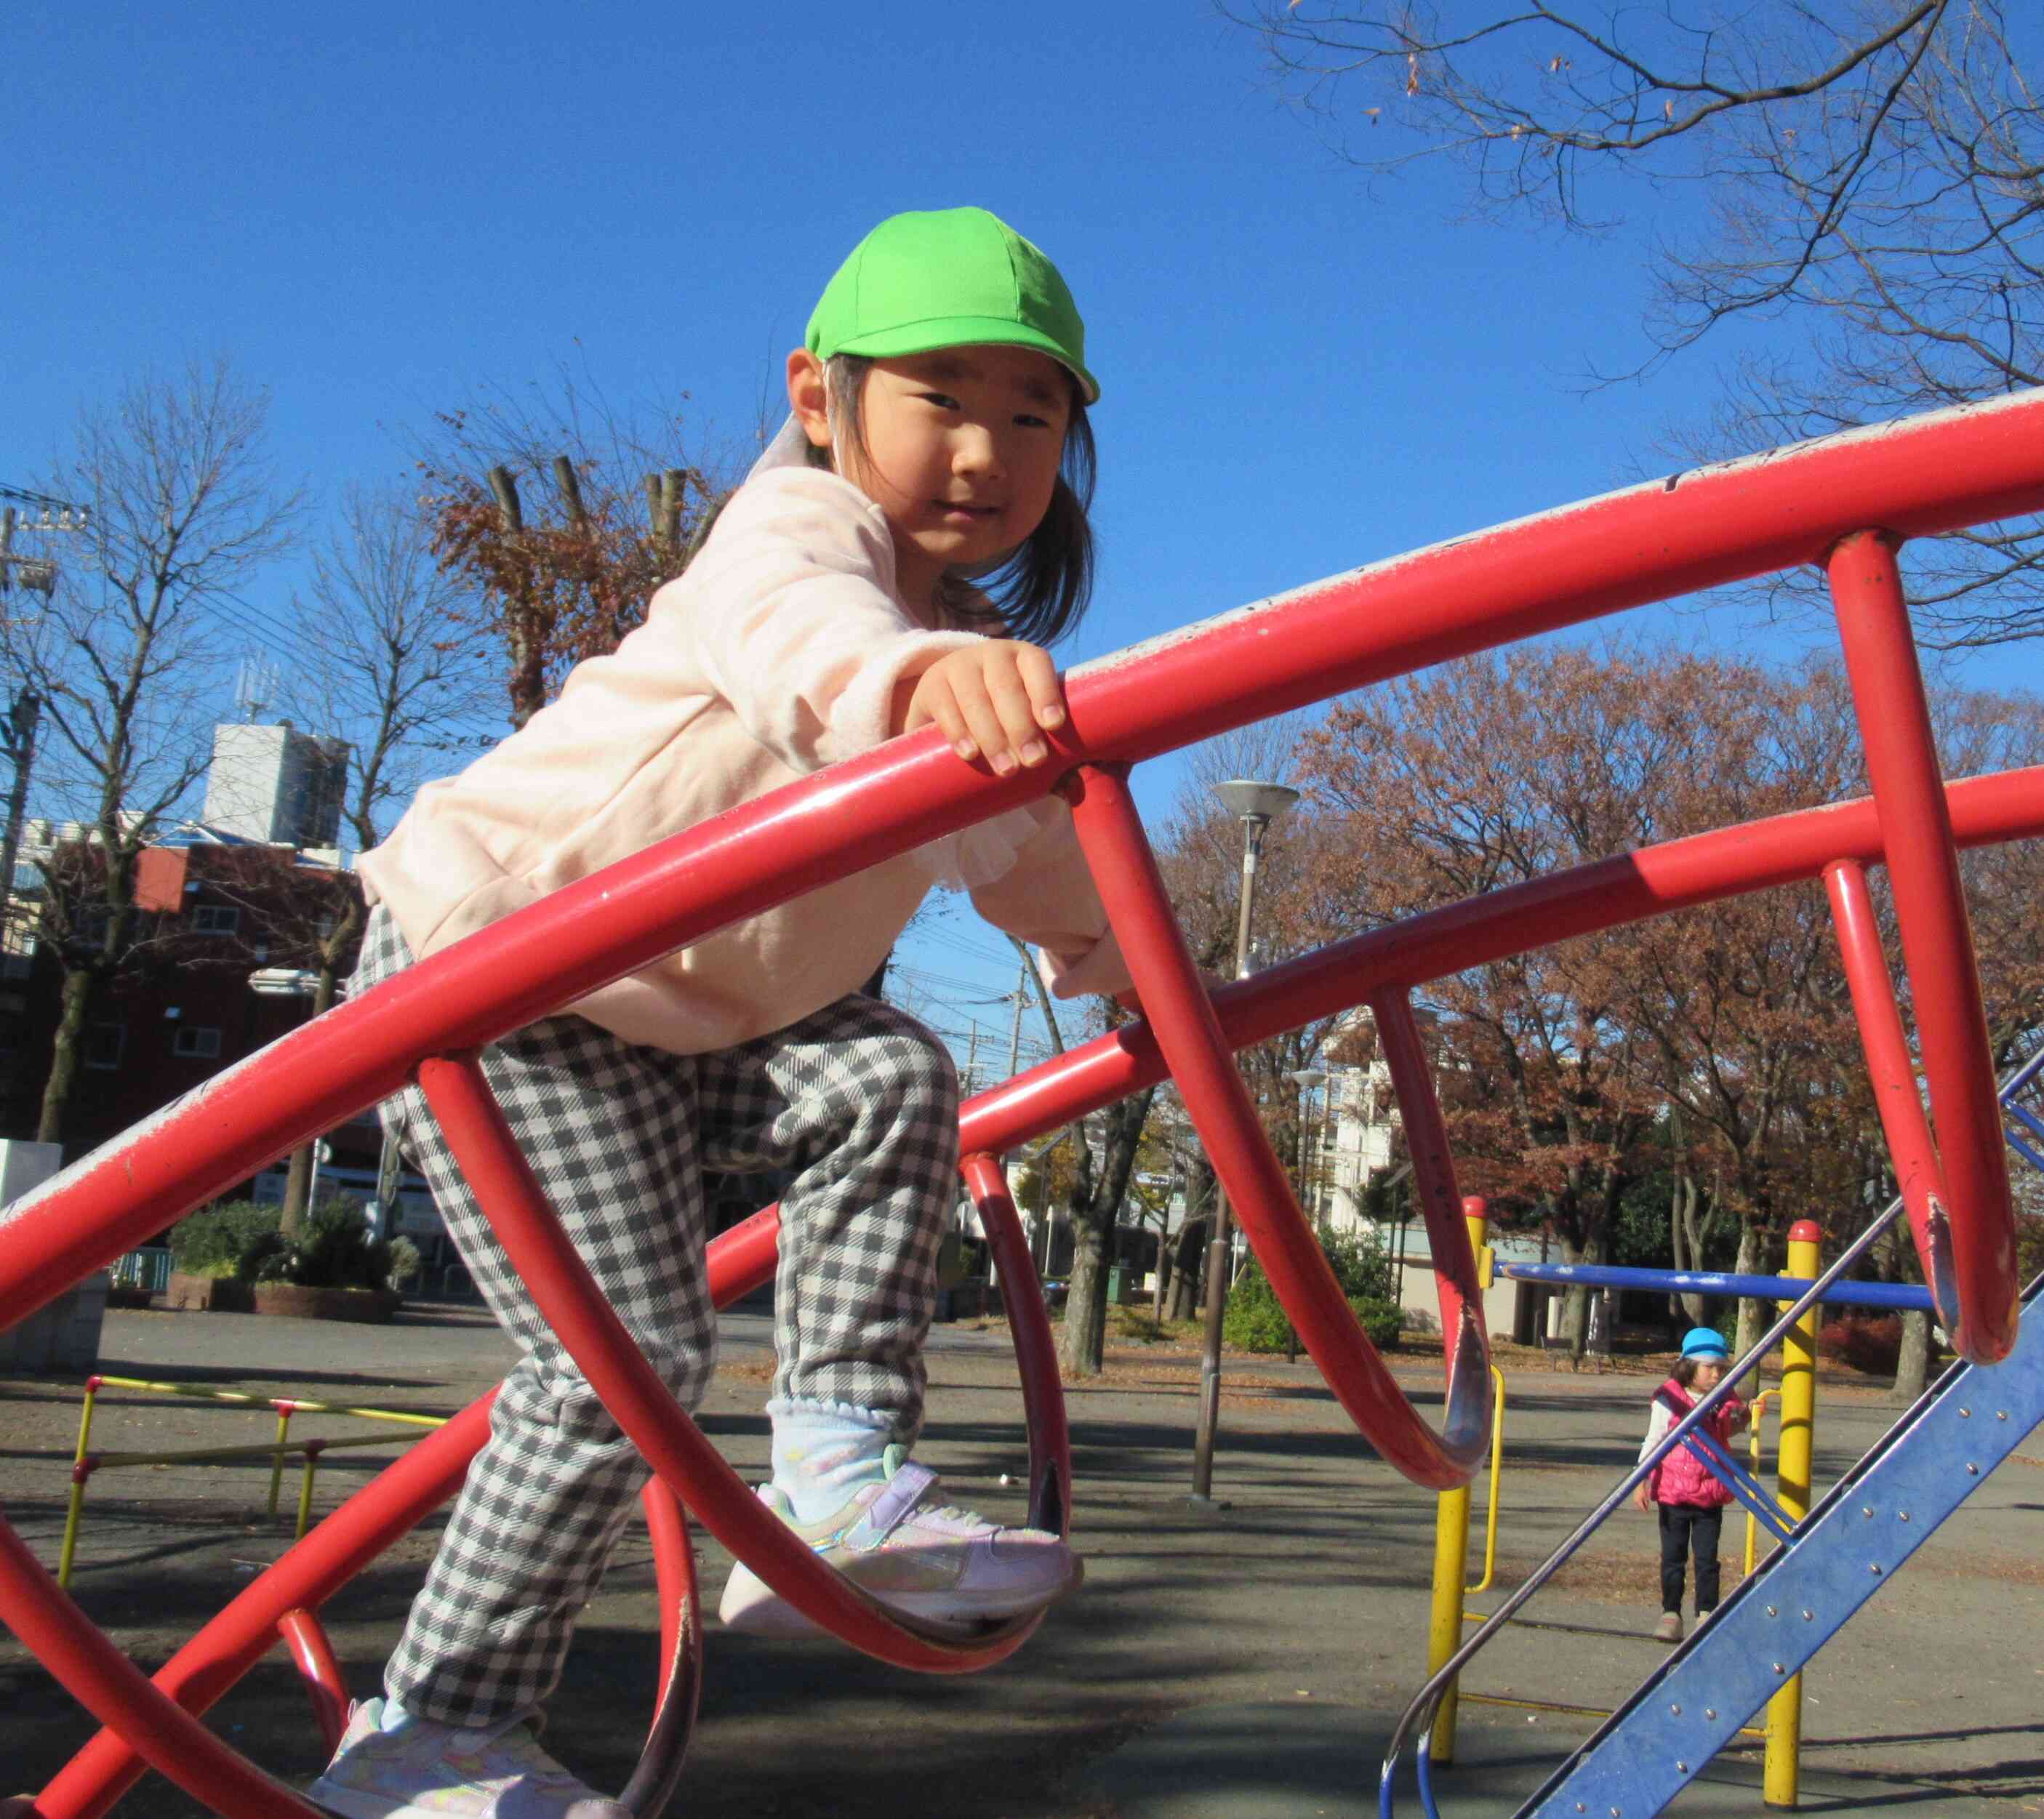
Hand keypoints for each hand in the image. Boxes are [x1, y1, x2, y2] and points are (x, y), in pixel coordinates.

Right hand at [900, 641, 1064, 776]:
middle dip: (1021, 726)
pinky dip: (959, 732)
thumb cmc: (1001, 713)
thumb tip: (1071, 786)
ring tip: (1006, 768)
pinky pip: (946, 706)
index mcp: (1023, 657)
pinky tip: (970, 754)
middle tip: (1033, 761)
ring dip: (992, 736)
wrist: (947, 698)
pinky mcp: (932, 683)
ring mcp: (959, 665)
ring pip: (976, 698)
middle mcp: (992, 654)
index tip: (1055, 724)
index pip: (1037, 665)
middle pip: (1006, 686)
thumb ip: (1046, 743)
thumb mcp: (1023, 715)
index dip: (1046, 692)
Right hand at [1633, 1481, 1652, 1513]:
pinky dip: (1640, 1502)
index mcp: (1638, 1502)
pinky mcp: (1634, 1498)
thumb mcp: (1646, 1498)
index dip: (1645, 1510)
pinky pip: (1637, 1502)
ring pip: (1638, 1505)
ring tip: (1645, 1501)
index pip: (1642, 1509)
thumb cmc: (1643, 1491)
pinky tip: (1642, 1499)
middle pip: (1640, 1507)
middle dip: (1643, 1507)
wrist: (1638, 1485)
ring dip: (1641, 1505)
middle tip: (1647, 1505)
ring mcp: (1634, 1500)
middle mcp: (1635, 1502)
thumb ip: (1646, 1504)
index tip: (1648, 1511)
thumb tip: (1646, 1508)